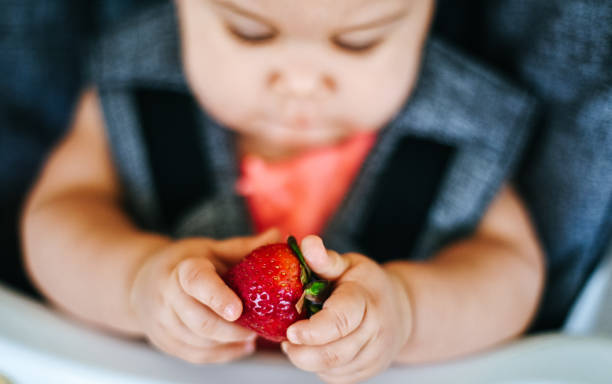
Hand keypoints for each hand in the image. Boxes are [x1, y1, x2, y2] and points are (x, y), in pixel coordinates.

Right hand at [129, 229, 280, 363]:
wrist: (142, 282)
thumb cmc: (185, 263)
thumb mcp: (212, 250)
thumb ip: (244, 247)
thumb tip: (278, 236)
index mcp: (181, 269)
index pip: (196, 283)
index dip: (217, 297)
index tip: (238, 309)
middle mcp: (166, 297)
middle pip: (199, 321)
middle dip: (232, 329)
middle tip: (257, 326)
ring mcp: (162, 323)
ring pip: (199, 342)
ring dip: (230, 343)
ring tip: (252, 335)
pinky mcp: (166, 343)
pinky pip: (197, 356)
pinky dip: (223, 354)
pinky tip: (241, 346)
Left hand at [281, 236, 412, 382]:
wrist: (400, 310)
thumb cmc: (365, 284)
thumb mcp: (348, 265)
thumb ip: (325, 259)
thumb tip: (307, 244)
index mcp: (366, 300)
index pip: (341, 320)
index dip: (314, 331)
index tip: (291, 332)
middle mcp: (375, 331)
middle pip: (335, 353)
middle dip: (303, 352)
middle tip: (286, 340)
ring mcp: (374, 355)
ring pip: (333, 368)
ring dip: (307, 359)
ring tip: (297, 343)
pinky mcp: (368, 372)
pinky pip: (336, 377)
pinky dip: (319, 367)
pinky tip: (314, 350)